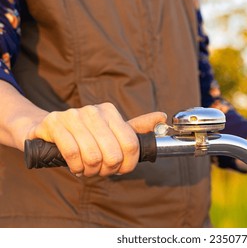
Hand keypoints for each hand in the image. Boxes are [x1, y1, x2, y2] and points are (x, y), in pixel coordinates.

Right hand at [26, 103, 165, 176]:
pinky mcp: (54, 123)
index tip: (121, 170)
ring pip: (93, 156)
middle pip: (114, 154)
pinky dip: (75, 167)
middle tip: (100, 170)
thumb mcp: (112, 131)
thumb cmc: (84, 134)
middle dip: (108, 170)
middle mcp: (94, 111)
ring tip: (86, 168)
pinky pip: (72, 154)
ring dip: (90, 171)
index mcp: (110, 111)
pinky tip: (75, 166)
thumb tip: (163, 118)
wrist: (47, 128)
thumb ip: (135, 128)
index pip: (131, 144)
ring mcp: (73, 115)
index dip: (128, 164)